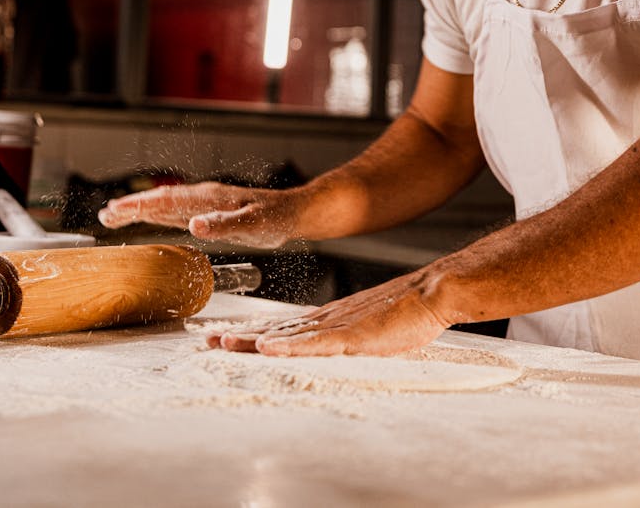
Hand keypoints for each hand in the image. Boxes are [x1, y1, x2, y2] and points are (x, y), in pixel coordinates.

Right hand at [97, 180, 301, 248]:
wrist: (291, 213)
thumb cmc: (274, 219)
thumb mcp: (252, 225)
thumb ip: (223, 225)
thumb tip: (193, 225)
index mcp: (209, 198)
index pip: (167, 201)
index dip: (140, 206)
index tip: (115, 211)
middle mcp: (203, 197)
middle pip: (160, 201)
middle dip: (132, 207)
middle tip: (105, 216)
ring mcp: (205, 204)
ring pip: (166, 205)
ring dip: (140, 209)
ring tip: (115, 215)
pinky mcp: (209, 212)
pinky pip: (177, 212)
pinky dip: (157, 214)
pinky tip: (149, 218)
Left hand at [205, 267, 450, 356]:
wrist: (431, 293)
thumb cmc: (409, 312)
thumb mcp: (371, 328)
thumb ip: (351, 336)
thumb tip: (338, 346)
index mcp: (331, 318)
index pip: (285, 328)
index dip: (254, 333)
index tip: (227, 338)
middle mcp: (327, 319)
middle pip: (277, 330)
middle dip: (242, 336)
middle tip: (208, 340)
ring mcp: (338, 325)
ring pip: (287, 336)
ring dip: (253, 340)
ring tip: (223, 342)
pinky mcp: (352, 335)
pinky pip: (313, 343)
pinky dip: (287, 346)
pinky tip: (267, 347)